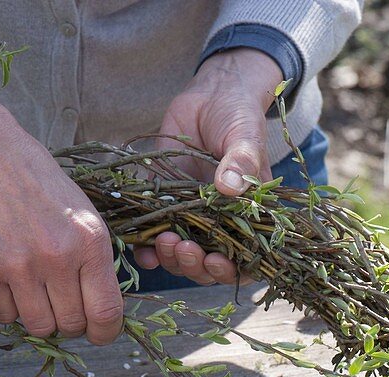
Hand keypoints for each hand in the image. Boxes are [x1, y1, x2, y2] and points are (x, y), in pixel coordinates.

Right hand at [0, 127, 123, 342]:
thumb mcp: (87, 220)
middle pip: (71, 325)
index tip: (99, 333)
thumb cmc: (44, 191)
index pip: (106, 313)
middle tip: (61, 302)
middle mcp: (58, 257)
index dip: (105, 332)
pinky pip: (3, 316)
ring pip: (38, 327)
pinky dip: (8, 307)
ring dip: (39, 317)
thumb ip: (97, 265)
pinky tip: (10, 281)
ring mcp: (19, 266)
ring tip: (35, 292)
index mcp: (91, 244)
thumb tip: (104, 317)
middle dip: (70, 322)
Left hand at [134, 48, 282, 283]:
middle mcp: (219, 222)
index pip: (244, 260)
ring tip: (164, 241)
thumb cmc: (240, 116)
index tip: (215, 261)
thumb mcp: (245, 137)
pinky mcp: (165, 201)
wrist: (212, 93)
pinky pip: (155, 233)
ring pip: (181, 255)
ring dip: (171, 258)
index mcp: (248, 215)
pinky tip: (140, 249)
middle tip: (183, 246)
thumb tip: (230, 189)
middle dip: (195, 264)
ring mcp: (190, 214)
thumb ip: (241, 163)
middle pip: (208, 264)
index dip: (230, 270)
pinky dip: (146, 248)